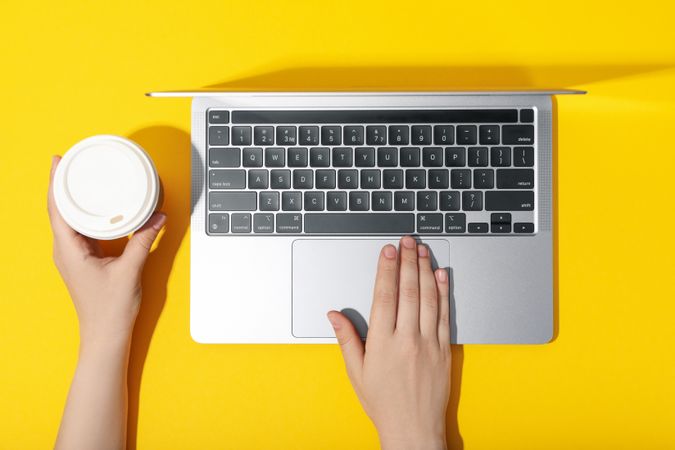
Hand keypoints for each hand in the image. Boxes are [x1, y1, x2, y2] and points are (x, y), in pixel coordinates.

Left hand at [48, 155, 165, 344]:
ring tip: (81, 179)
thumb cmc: (111, 309)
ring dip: (73, 199)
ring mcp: (72, 256)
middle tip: (71, 161)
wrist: (106, 335)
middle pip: (59, 210)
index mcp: (68, 250)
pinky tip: (96, 208)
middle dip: (62, 184)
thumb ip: (144, 240)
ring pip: (68, 220)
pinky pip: (80, 230)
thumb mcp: (130, 270)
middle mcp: (65, 251)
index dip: (55, 182)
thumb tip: (157, 217)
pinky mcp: (83, 261)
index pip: (56, 209)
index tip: (58, 160)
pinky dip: (85, 215)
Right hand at [328, 236, 450, 449]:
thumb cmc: (383, 403)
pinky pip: (444, 314)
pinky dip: (444, 292)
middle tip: (406, 241)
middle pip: (408, 291)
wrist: (414, 429)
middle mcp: (407, 339)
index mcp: (382, 343)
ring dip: (425, 270)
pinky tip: (441, 276)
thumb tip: (334, 315)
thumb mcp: (356, 372)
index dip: (386, 270)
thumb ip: (347, 339)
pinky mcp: (444, 349)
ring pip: (429, 298)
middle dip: (407, 261)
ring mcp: (428, 343)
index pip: (385, 296)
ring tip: (422, 250)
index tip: (388, 251)